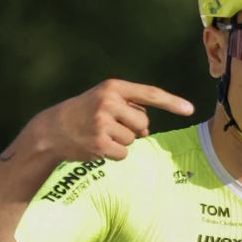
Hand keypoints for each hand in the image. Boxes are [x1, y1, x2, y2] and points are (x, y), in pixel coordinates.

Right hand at [26, 79, 194, 161]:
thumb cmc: (83, 114)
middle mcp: (108, 102)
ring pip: (134, 139)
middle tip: (106, 125)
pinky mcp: (100, 143)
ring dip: (121, 141)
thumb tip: (146, 130)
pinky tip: (96, 146)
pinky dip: (114, 154)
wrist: (51, 130)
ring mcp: (103, 123)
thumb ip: (129, 109)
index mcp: (113, 88)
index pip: (150, 93)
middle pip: (144, 123)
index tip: (190, 109)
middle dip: (132, 128)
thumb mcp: (104, 101)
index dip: (172, 102)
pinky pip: (124, 153)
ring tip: (98, 134)